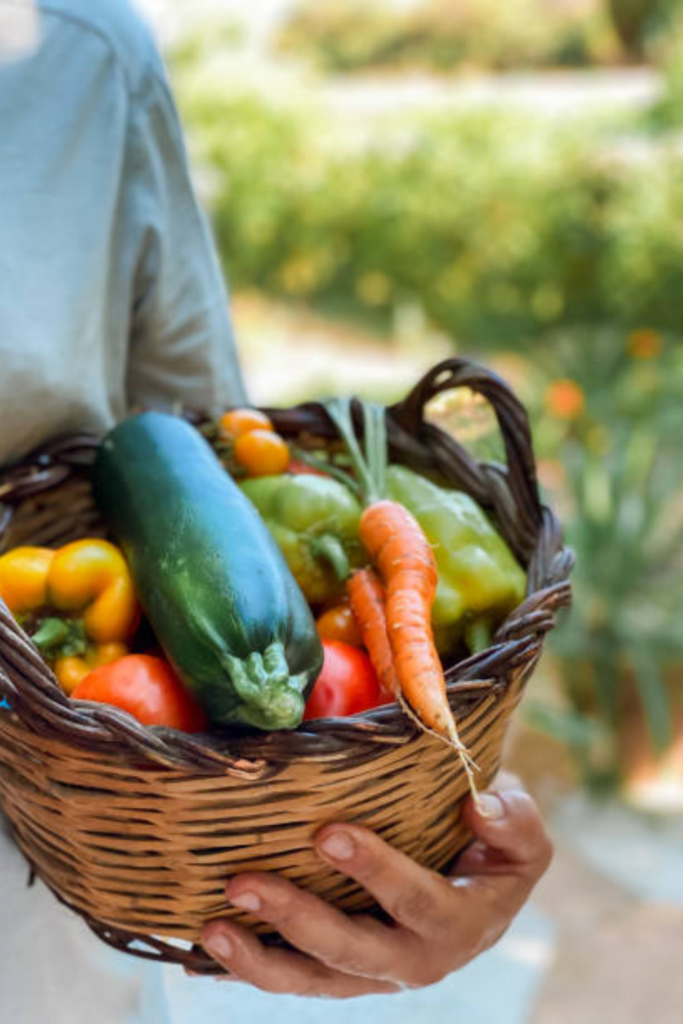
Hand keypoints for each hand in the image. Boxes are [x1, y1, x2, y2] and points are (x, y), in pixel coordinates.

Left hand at [199, 773, 551, 997]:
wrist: (481, 894)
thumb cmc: (496, 852)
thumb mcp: (523, 837)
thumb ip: (515, 821)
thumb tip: (478, 805)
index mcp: (460, 923)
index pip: (416, 900)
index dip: (375, 871)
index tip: (328, 832)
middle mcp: (415, 962)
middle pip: (351, 950)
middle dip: (296, 918)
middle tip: (243, 881)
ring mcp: (373, 975)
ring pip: (313, 980)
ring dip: (259, 958)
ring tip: (213, 926)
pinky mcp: (342, 975)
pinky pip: (295, 979)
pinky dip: (251, 967)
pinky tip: (207, 946)